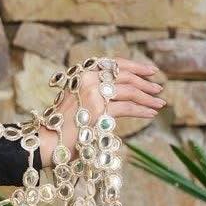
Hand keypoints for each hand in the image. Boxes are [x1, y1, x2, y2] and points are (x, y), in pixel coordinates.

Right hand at [37, 58, 166, 167]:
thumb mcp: (76, 100)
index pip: (114, 63)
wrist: (46, 142)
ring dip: (148, 97)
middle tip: (158, 88)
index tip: (150, 71)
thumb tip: (122, 90)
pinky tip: (151, 113)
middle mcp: (87, 79)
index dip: (135, 66)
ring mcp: (93, 94)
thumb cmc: (61, 125)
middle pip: (125, 76)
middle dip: (145, 82)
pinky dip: (142, 110)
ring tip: (159, 103)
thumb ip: (94, 91)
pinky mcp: (99, 111)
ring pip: (130, 91)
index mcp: (82, 74)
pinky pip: (128, 108)